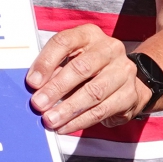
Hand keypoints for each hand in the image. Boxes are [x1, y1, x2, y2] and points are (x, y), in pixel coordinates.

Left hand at [26, 25, 149, 133]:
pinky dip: (80, 121)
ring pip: (93, 92)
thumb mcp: (70, 61)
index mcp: (89, 35)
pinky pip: (102, 110)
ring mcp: (123, 71)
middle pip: (81, 68)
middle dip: (56, 88)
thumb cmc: (88, 69)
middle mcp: (110, 49)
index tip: (32, 82)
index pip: (65, 41)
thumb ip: (53, 69)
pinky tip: (65, 127)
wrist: (125, 82)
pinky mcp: (130, 94)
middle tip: (38, 104)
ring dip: (68, 109)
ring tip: (50, 120)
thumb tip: (35, 86)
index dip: (46, 62)